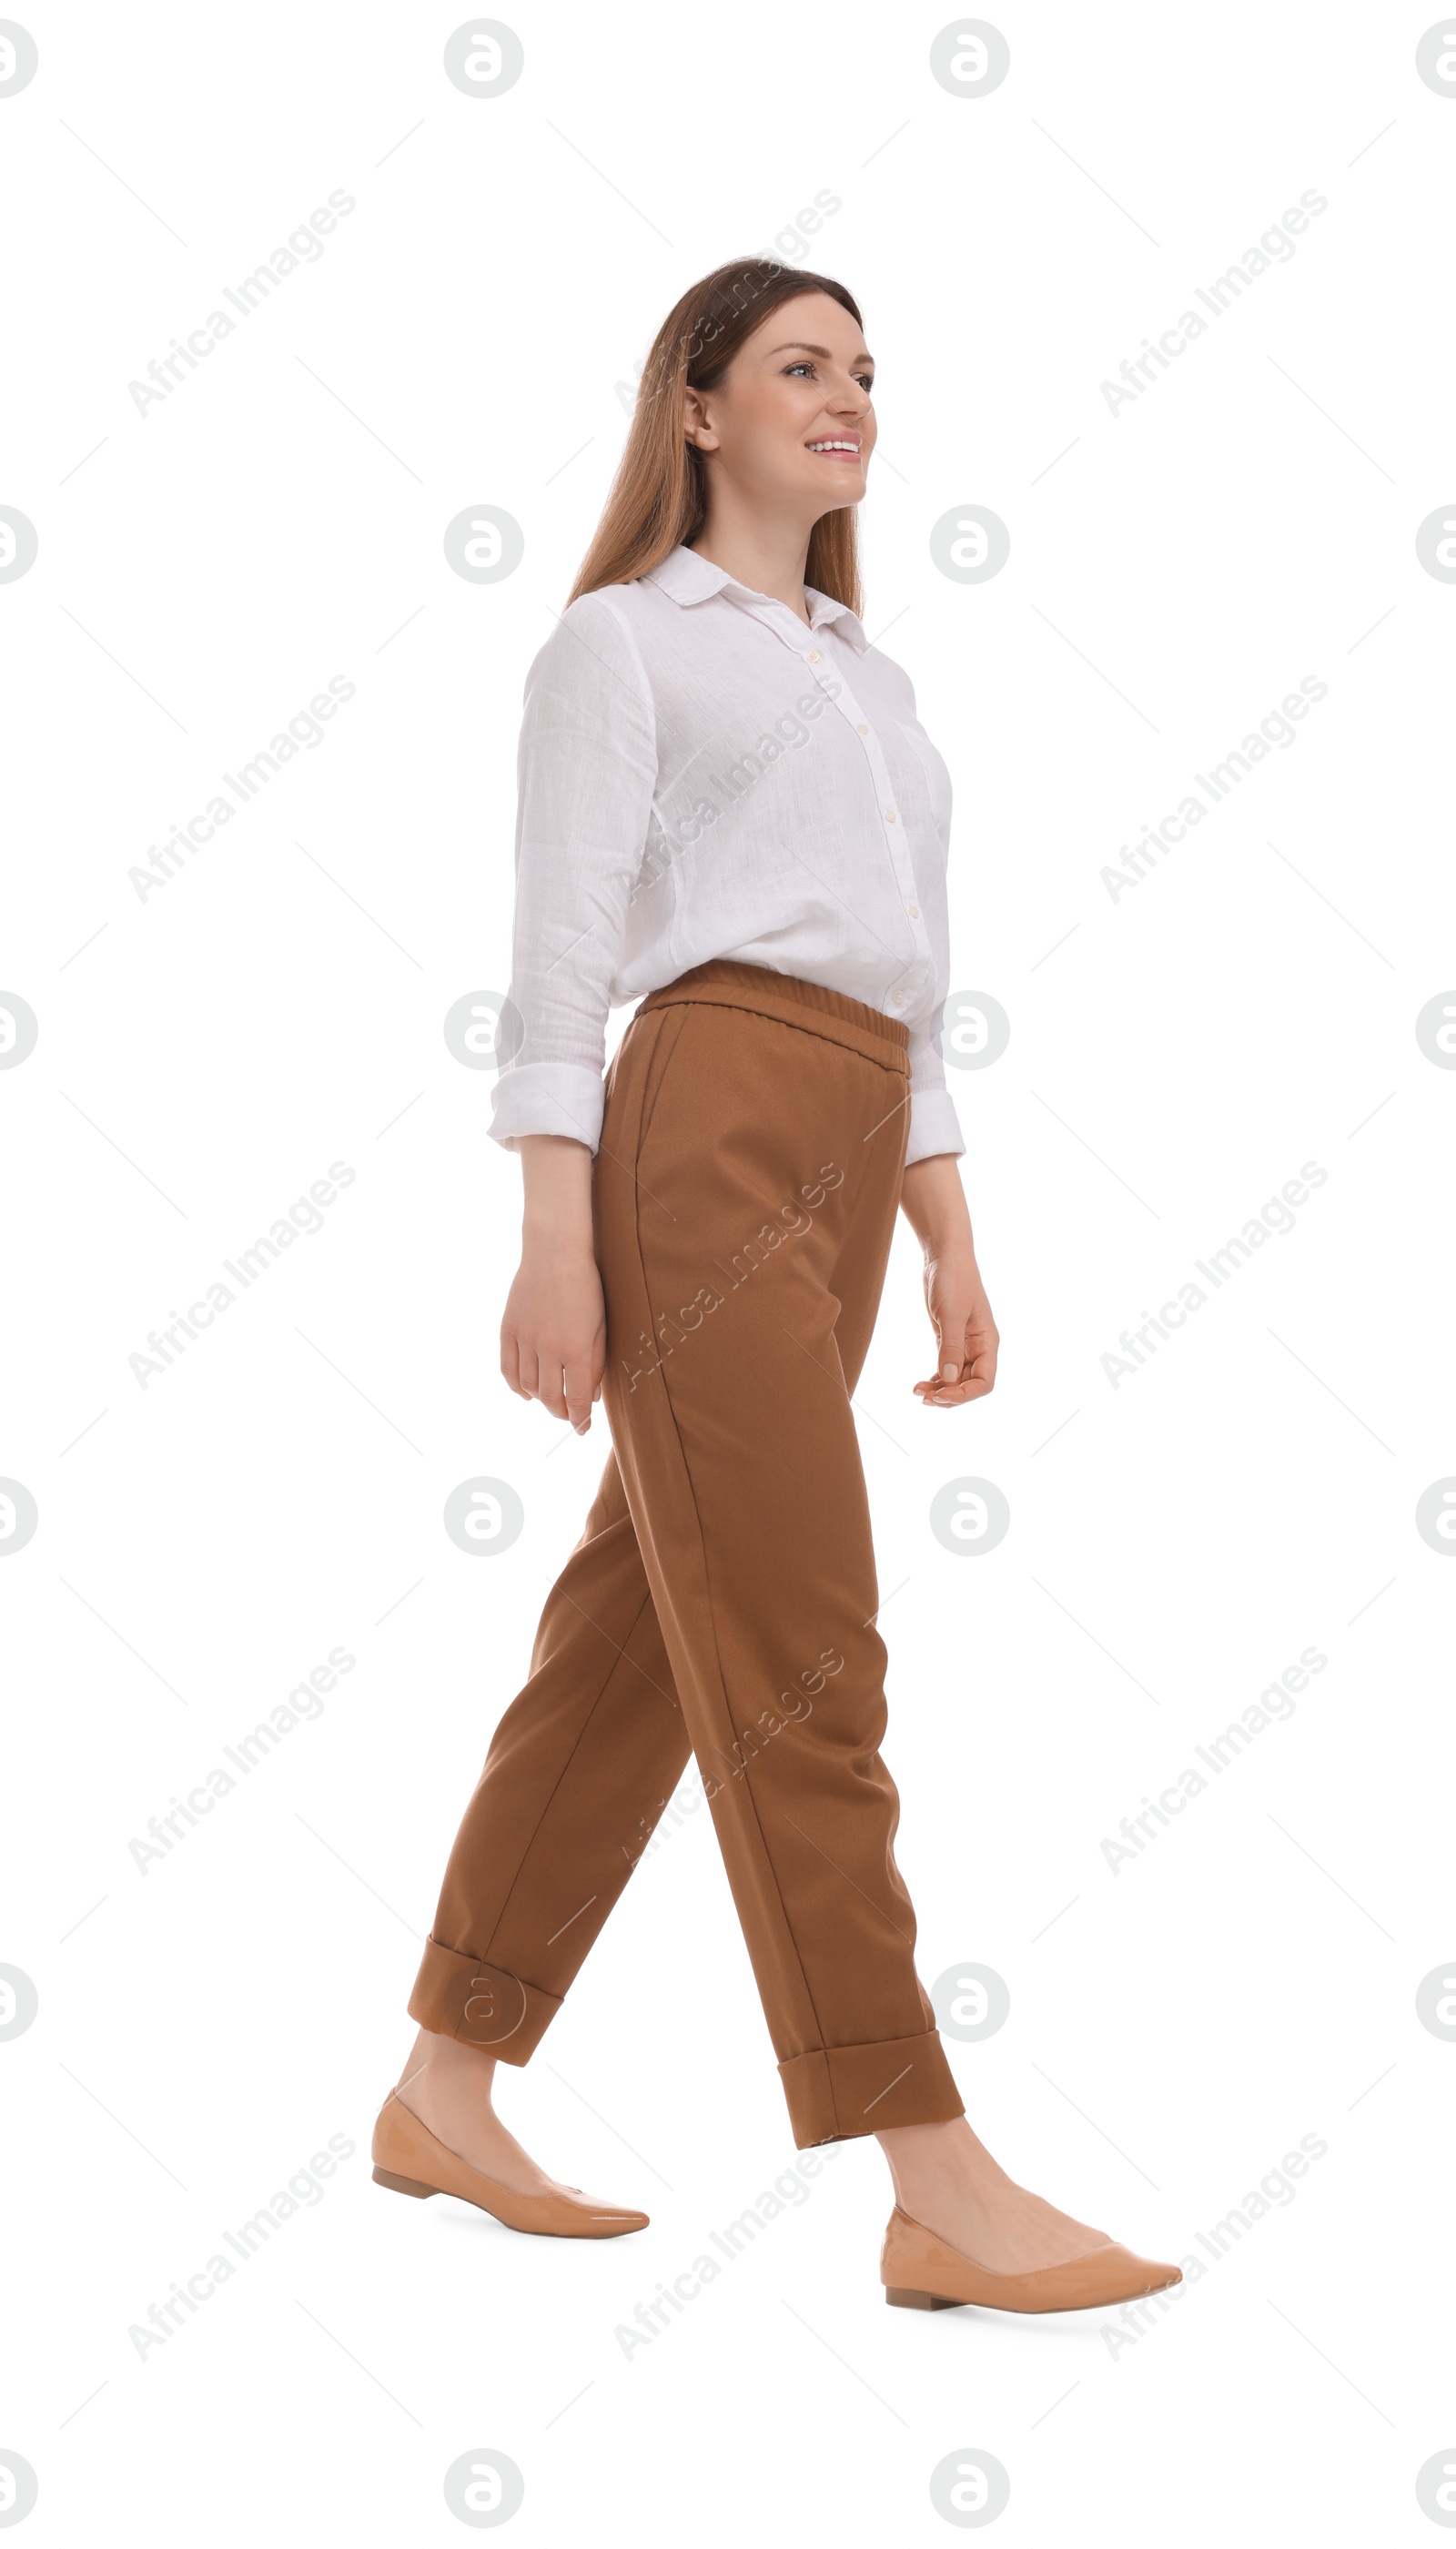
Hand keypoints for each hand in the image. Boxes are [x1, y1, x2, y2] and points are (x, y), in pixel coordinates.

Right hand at [499, 1136, 603, 1431]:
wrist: (556, 1250)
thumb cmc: (588, 1286)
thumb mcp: (601, 1325)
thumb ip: (597, 1362)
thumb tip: (593, 1396)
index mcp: (576, 1348)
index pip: (577, 1399)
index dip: (579, 1419)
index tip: (582, 1430)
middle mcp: (548, 1348)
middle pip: (549, 1397)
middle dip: (560, 1412)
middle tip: (568, 1415)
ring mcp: (525, 1338)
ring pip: (527, 1386)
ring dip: (539, 1399)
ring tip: (549, 1401)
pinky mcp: (508, 1328)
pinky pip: (507, 1368)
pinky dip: (515, 1385)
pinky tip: (524, 1391)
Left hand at [911, 1239, 998, 1407]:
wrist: (944, 1255)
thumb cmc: (954, 1278)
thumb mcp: (951, 1313)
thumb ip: (950, 1347)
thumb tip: (948, 1380)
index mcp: (987, 1342)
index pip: (984, 1382)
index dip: (964, 1395)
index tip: (940, 1395)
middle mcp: (979, 1346)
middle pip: (969, 1385)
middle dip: (949, 1396)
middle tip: (923, 1398)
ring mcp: (964, 1344)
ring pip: (956, 1379)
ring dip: (940, 1390)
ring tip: (917, 1392)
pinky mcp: (949, 1338)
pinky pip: (946, 1367)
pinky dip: (936, 1379)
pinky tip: (922, 1383)